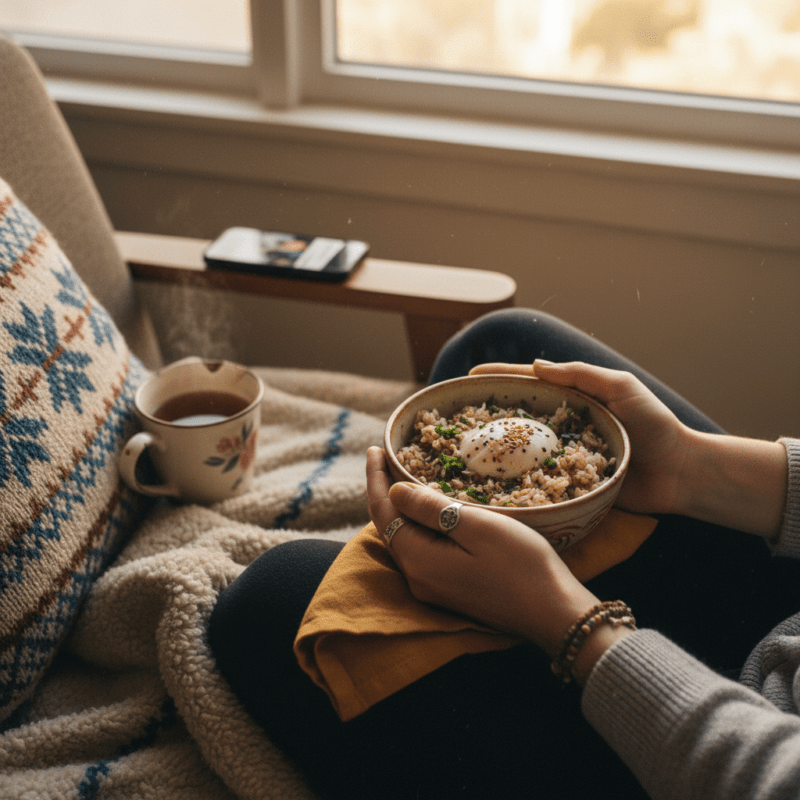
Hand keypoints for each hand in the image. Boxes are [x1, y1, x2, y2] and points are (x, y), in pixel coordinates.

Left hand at [366, 446, 597, 659]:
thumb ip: (431, 509)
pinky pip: (422, 552)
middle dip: (384, 493)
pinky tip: (429, 512)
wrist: (556, 615)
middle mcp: (418, 580)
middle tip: (385, 458)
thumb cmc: (522, 565)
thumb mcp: (477, 527)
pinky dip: (419, 527)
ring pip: (405, 540)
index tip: (374, 449)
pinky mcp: (450, 593)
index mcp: (419, 561)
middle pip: (389, 527)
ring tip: (402, 478)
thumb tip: (393, 491)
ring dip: (401, 510)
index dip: (375, 479)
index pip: (383, 512)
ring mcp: (433, 590)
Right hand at [470, 360, 690, 515]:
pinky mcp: (570, 484)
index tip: (470, 377)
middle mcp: (563, 426)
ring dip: (495, 449)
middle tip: (456, 416)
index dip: (499, 378)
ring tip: (463, 450)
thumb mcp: (621, 388)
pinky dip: (517, 481)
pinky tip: (492, 484)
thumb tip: (536, 366)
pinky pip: (539, 481)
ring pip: (522, 450)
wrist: (681, 474)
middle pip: (518, 415)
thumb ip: (582, 375)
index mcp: (573, 398)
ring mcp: (564, 456)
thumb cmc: (656, 426)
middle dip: (488, 413)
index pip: (528, 383)